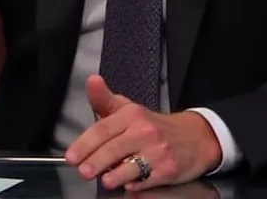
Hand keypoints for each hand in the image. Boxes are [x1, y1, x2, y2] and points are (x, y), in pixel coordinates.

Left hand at [65, 75, 221, 190]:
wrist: (194, 137)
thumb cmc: (153, 126)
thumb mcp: (128, 109)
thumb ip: (104, 99)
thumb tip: (91, 80)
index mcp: (131, 114)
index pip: (103, 128)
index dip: (85, 143)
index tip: (72, 156)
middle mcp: (144, 130)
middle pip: (115, 148)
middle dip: (96, 161)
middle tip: (83, 171)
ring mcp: (157, 151)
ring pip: (131, 166)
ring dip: (115, 175)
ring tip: (105, 180)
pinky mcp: (168, 170)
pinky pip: (147, 181)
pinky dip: (135, 186)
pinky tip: (128, 185)